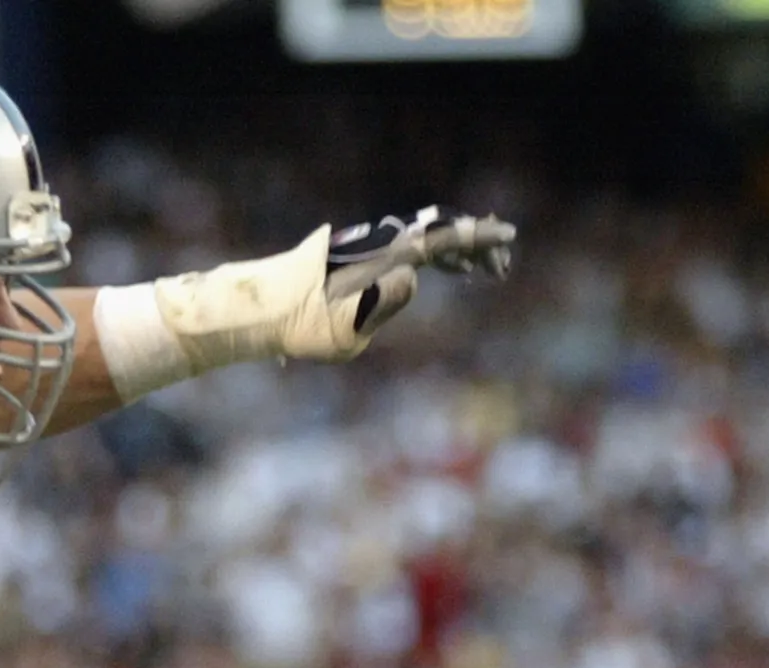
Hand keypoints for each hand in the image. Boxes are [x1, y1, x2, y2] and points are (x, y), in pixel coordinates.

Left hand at [311, 206, 517, 351]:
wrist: (261, 311)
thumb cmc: (301, 329)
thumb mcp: (346, 333)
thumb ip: (384, 304)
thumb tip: (413, 277)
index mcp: (380, 259)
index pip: (438, 239)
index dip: (476, 238)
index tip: (507, 237)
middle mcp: (376, 244)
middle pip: (435, 233)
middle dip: (472, 247)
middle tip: (499, 269)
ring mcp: (367, 246)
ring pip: (421, 238)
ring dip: (452, 251)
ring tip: (477, 271)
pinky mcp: (357, 253)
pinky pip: (403, 246)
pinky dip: (428, 255)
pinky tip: (443, 269)